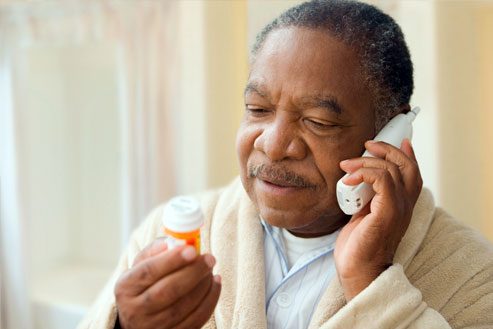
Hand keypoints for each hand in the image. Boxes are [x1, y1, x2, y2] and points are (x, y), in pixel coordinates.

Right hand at [114, 238, 220, 328]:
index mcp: (126, 287)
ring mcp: (153, 327)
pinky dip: (210, 300)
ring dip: (203, 285)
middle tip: (209, 259)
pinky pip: (196, 319)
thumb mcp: (141, 264)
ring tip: (210, 269)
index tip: (192, 249)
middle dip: (193, 272)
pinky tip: (215, 283)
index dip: (171, 260)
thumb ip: (157, 250)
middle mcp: (135, 310)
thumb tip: (177, 241)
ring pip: (183, 307)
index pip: (148, 272)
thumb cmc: (144, 283)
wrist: (138, 318)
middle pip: (167, 291)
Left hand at [334, 139, 421, 300]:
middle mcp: (404, 205)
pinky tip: (348, 179)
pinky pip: (382, 179)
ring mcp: (398, 208)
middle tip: (367, 145)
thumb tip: (360, 178)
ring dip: (365, 162)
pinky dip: (365, 172)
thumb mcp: (364, 213)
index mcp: (400, 205)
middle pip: (407, 166)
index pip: (412, 173)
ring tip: (346, 166)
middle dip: (387, 149)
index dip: (407, 154)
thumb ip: (368, 196)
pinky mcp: (387, 212)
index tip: (396, 141)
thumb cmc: (358, 245)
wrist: (358, 269)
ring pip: (391, 169)